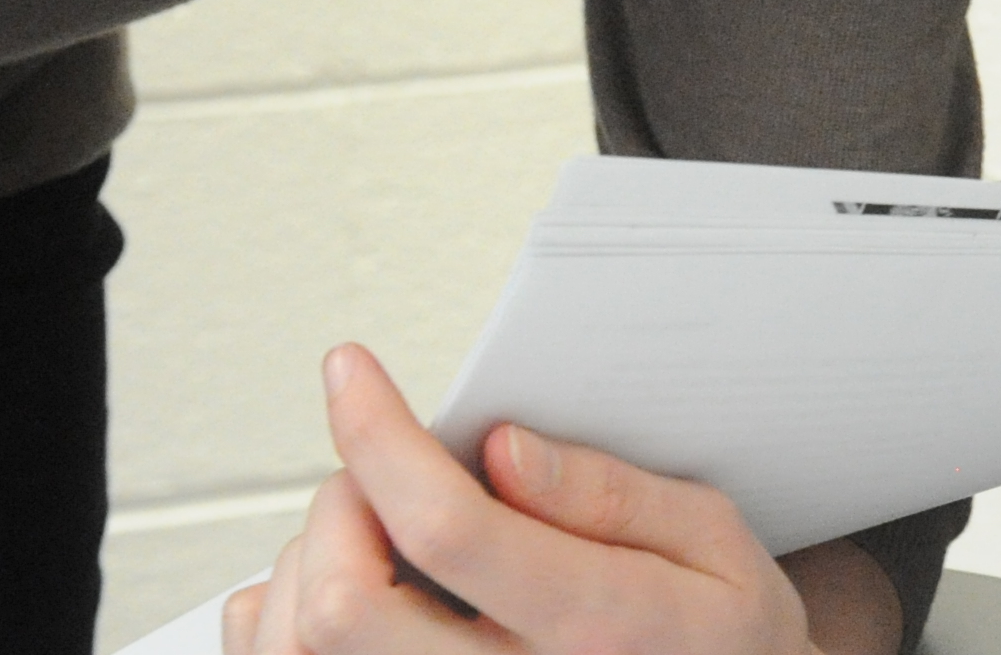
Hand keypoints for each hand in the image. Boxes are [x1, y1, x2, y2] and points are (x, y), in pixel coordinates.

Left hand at [225, 345, 900, 653]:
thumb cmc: (719, 637)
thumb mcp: (714, 544)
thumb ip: (612, 494)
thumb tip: (501, 449)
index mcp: (593, 630)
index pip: (449, 531)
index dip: (381, 437)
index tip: (349, 373)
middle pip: (343, 606)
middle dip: (338, 503)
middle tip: (379, 470)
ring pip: (301, 649)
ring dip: (307, 566)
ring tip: (372, 535)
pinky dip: (281, 624)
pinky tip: (340, 595)